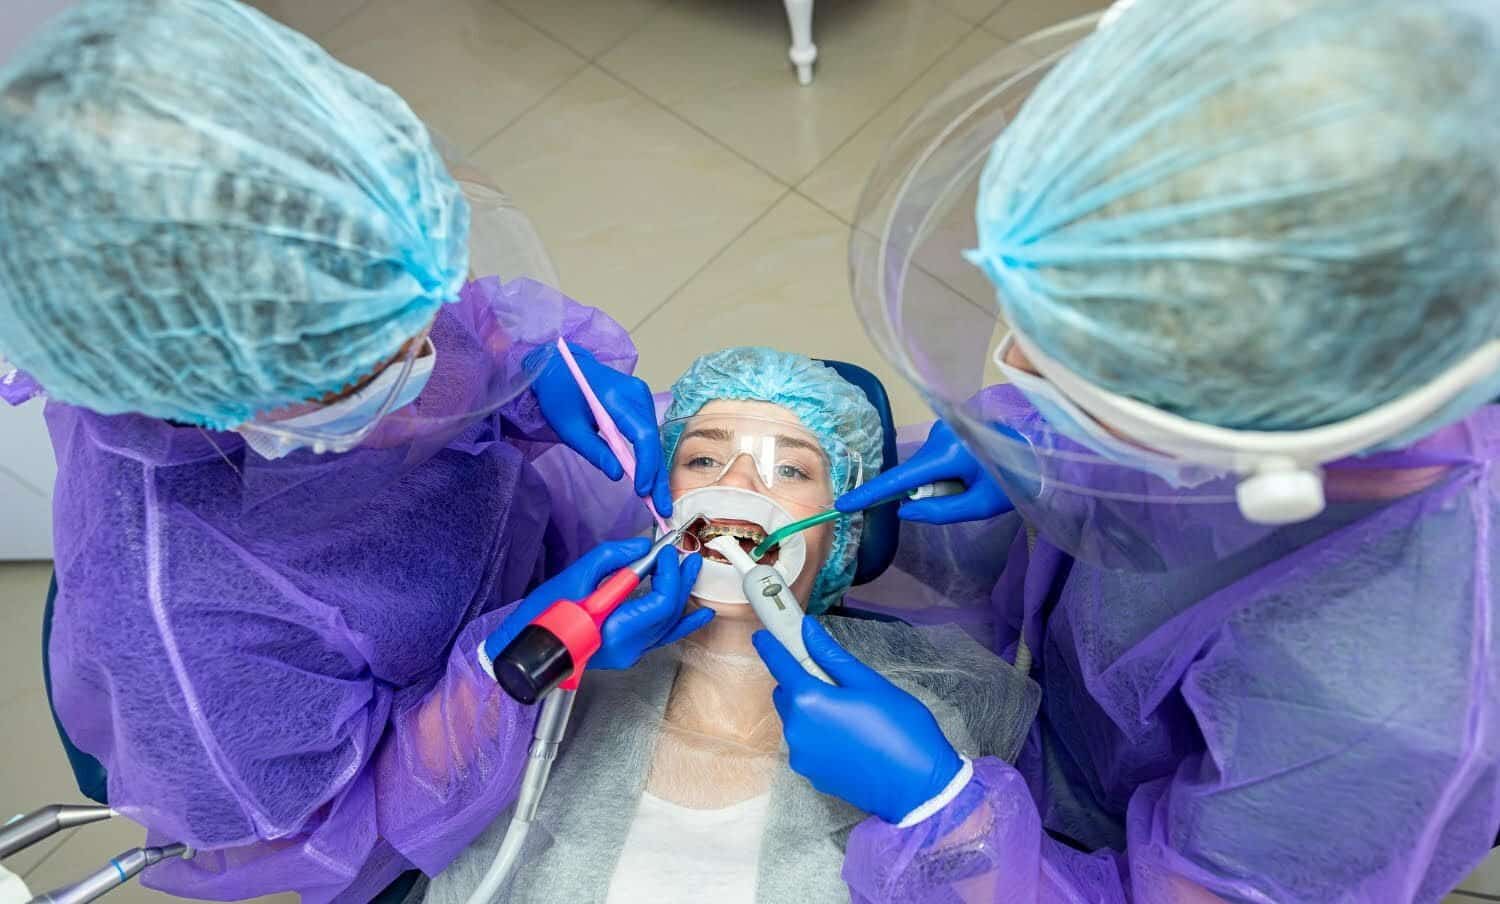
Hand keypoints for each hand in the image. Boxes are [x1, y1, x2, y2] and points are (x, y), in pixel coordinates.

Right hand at [485, 539, 709, 669]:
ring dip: (682, 594)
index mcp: (616, 632)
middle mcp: (629, 649)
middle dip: (680, 579)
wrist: (526, 648)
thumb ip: (613, 557)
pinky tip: (701, 615)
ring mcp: (630, 654)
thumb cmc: (543, 616)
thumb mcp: (574, 578)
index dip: (670, 573)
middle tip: (685, 552)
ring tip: (692, 569)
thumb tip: (643, 546)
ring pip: (669, 624)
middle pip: (669, 613)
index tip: (665, 550)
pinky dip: (682, 624)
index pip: (661, 602)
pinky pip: (662, 637)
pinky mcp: (626, 651)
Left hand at [532, 344, 671, 516]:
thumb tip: (618, 475)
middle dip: (658, 476)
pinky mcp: (640, 404)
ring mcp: (642, 397)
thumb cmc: (559, 394)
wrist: (558, 367)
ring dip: (657, 471)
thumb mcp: (568, 426)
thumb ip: (594, 450)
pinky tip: (652, 482)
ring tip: (660, 502)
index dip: (645, 464)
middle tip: (663, 510)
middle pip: (653, 440)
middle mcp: (637, 394)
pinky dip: (650, 459)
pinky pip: (648, 435)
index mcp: (617, 396)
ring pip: (654, 440)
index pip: (642, 433)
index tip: (642, 490)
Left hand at [753, 618, 962, 823]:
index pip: (780, 664)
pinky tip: (849, 737)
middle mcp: (796, 730)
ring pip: (796, 720)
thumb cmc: (902, 729)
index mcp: (809, 701)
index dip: (771, 645)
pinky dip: (818, 734)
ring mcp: (802, 756)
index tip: (764, 635)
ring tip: (850, 713)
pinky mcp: (811, 775)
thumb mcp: (869, 683)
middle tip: (834, 679)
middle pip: (786, 694)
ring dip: (811, 710)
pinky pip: (806, 743)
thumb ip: (831, 655)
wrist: (918, 787)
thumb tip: (807, 630)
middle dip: (802, 682)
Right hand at [835, 420, 1010, 524]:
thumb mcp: (979, 506)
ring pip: (924, 465)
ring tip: (973, 478)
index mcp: (950, 452)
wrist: (1035, 453)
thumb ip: (939, 511)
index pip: (902, 478)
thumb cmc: (1011, 481)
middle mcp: (941, 433)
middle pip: (916, 473)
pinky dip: (943, 469)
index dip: (873, 493)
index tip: (846, 503)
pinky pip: (933, 456)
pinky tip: (969, 469)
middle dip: (929, 490)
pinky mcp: (947, 426)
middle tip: (964, 492)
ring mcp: (943, 427)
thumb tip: (904, 510)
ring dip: (938, 479)